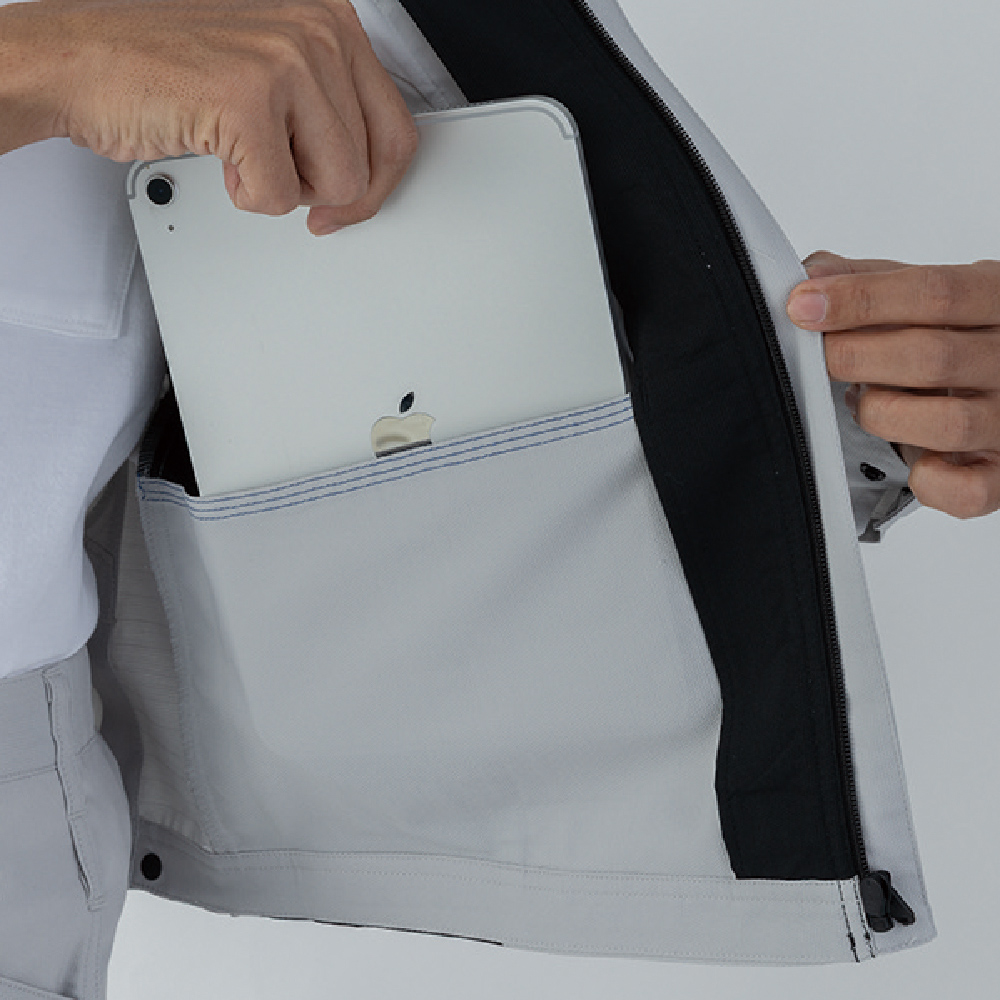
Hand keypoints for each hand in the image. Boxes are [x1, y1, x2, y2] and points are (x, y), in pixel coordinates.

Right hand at [7, 0, 417, 233]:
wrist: (81, 60)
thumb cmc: (169, 70)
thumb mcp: (275, 72)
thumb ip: (331, 107)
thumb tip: (373, 170)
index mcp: (331, 22)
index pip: (398, 131)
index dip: (375, 185)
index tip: (347, 201)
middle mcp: (317, 32)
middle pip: (369, 168)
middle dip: (322, 191)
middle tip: (280, 177)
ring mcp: (285, 62)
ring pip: (336, 186)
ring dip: (284, 189)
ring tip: (243, 151)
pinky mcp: (248, 101)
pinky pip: (280, 197)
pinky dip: (246, 195)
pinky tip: (219, 155)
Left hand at [787, 251, 999, 518]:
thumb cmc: (961, 335)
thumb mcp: (930, 294)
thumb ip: (873, 280)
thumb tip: (812, 275)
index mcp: (999, 300)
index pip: (934, 292)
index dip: (861, 299)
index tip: (803, 305)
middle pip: (932, 356)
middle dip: (856, 357)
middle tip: (824, 356)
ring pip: (944, 422)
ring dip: (881, 412)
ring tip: (865, 401)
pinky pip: (964, 490)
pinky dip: (925, 478)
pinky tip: (911, 457)